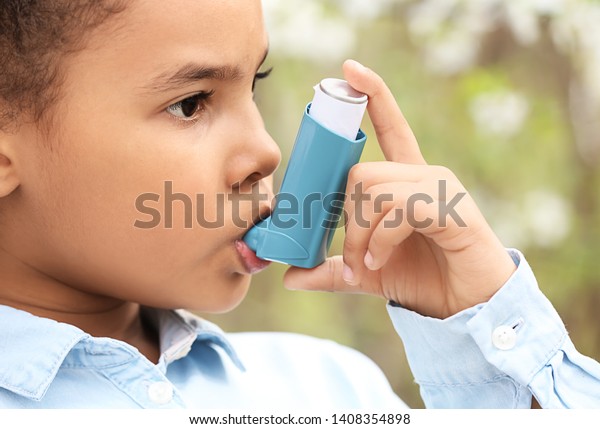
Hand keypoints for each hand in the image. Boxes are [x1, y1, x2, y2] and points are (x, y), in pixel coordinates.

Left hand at [283, 60, 516, 318]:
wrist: (466, 306)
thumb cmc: (423, 279)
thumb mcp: (367, 271)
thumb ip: (331, 269)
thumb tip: (289, 275)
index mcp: (405, 181)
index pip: (389, 126)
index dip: (373, 95)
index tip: (349, 70)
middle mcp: (423, 174)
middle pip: (360, 172)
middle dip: (345, 220)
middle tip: (350, 257)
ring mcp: (439, 187)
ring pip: (373, 189)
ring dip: (359, 235)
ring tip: (366, 263)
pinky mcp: (450, 206)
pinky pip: (397, 208)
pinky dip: (380, 239)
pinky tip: (381, 260)